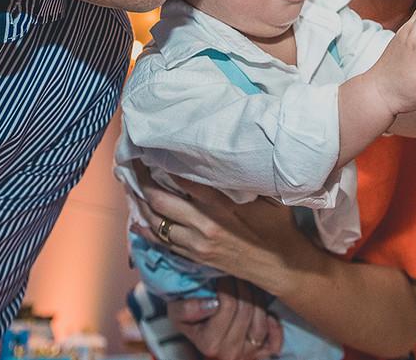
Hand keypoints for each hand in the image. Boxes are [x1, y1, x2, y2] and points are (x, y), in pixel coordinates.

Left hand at [127, 163, 312, 294]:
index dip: (164, 162)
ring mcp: (198, 242)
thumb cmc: (278, 225)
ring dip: (142, 204)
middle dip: (143, 181)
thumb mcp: (270, 194)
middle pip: (160, 199)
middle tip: (136, 165)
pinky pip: (163, 243)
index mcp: (222, 203)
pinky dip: (147, 231)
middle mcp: (205, 223)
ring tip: (134, 187)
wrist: (282, 266)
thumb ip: (247, 177)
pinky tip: (137, 221)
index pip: (182, 178)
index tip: (154, 149)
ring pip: (156, 222)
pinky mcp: (196, 256)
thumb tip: (232, 154)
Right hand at [167, 278, 284, 359]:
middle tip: (239, 274)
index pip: (227, 306)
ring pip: (261, 324)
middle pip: (246, 311)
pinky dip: (275, 327)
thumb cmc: (190, 319)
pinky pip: (274, 343)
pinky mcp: (260, 353)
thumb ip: (186, 308)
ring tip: (250, 288)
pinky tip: (268, 313)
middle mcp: (229, 352)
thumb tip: (211, 304)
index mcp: (209, 342)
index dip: (227, 284)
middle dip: (243, 287)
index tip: (224, 274)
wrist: (199, 335)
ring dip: (258, 301)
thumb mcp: (177, 312)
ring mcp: (246, 354)